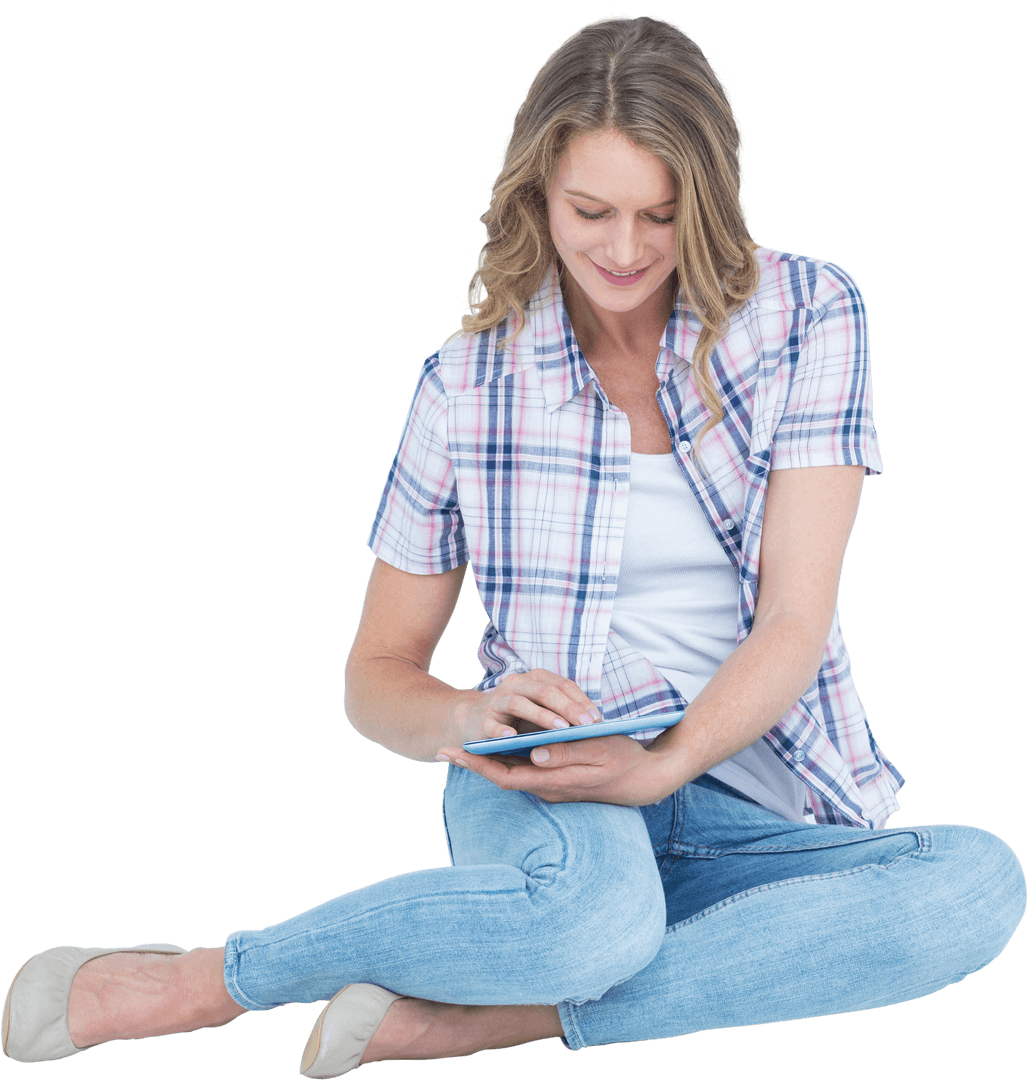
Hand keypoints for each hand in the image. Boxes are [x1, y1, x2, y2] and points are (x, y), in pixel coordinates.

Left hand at [436, 728, 673, 806]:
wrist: (645, 780)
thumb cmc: (624, 760)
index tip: (453, 753)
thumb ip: (566, 753)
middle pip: (501, 778)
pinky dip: (507, 761)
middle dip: (473, 765)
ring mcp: (552, 787)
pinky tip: (497, 748)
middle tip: (445, 749)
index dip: (477, 766)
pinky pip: (524, 773)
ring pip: (511, 775)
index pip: (505, 777)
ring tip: (463, 747)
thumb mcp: (598, 751)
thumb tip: (535, 754)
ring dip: (488, 763)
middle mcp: (548, 788)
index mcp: (554, 781)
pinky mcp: (557, 780)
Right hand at [449, 668, 602, 745]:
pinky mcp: (482, 719)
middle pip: (545, 691)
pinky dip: (502, 730)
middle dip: (568, 707)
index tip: (597, 718)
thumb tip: (595, 722)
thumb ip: (563, 711)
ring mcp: (498, 700)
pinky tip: (514, 737)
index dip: (581, 700)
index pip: (562, 684)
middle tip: (586, 724)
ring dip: (542, 716)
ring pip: (521, 703)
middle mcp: (517, 684)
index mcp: (535, 679)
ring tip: (561, 729)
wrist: (475, 719)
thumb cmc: (518, 717)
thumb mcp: (542, 709)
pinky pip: (492, 724)